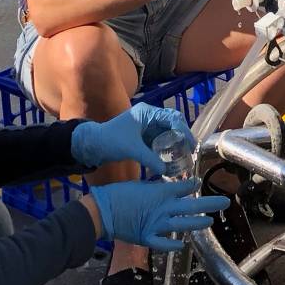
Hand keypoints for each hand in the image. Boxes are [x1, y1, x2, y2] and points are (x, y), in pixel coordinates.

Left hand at [72, 104, 194, 176]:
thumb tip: (165, 171)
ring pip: (168, 131)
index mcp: (147, 113)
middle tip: (190, 150)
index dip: (184, 131)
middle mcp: (149, 116)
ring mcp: (146, 125)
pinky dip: (167, 147)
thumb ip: (150, 159)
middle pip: (173, 123)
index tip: (191, 145)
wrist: (93, 144)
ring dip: (176, 142)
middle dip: (183, 136)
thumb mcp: (132, 149)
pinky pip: (160, 139)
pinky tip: (172, 158)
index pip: (172, 118)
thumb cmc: (111, 141)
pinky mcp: (143, 135)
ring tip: (184, 155)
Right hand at [86, 178, 228, 251]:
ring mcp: (157, 226)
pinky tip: (182, 243)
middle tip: (225, 202)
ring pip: (183, 225)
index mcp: (160, 193)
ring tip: (210, 222)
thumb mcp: (139, 184)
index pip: (184, 188)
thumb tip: (166, 186)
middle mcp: (163, 209)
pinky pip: (164, 243)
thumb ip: (155, 187)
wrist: (102, 212)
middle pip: (191, 206)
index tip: (200, 183)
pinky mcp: (148, 238)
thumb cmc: (118, 194)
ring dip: (198, 223)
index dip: (194, 185)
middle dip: (210, 204)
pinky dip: (173, 244)